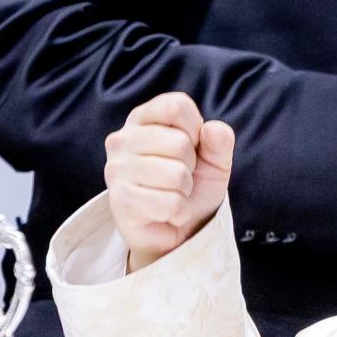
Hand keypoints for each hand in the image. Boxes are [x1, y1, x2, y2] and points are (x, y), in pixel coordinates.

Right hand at [105, 92, 234, 273]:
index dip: (196, 129)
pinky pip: (170, 204)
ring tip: (173, 194)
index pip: (176, 106)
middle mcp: (122, 139)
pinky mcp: (119, 200)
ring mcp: (116, 169)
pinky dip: (179, 212)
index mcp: (142, 119)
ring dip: (185, 192)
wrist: (180, 230)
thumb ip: (220, 142)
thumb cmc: (194, 187)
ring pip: (176, 175)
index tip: (192, 147)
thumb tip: (213, 129)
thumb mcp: (215, 160)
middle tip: (180, 177)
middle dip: (191, 166)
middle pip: (179, 142)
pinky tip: (167, 213)